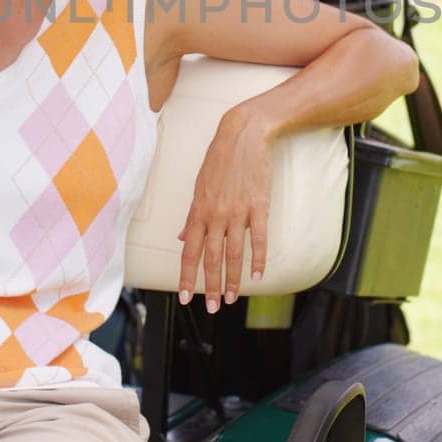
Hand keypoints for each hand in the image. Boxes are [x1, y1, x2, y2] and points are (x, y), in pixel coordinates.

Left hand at [177, 107, 272, 311]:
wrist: (244, 135)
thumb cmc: (220, 159)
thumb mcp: (199, 185)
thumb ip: (192, 215)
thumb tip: (183, 236)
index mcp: (198, 210)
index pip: (189, 251)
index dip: (187, 276)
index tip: (184, 296)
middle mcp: (215, 215)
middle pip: (211, 258)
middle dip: (209, 286)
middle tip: (210, 307)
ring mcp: (238, 212)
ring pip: (233, 254)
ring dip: (231, 279)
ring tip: (230, 298)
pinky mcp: (258, 207)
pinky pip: (258, 239)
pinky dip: (257, 259)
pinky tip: (257, 276)